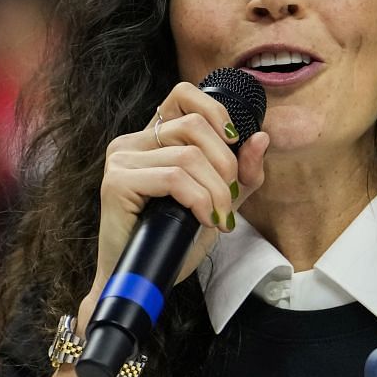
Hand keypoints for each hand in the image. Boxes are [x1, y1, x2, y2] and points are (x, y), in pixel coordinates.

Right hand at [94, 80, 269, 293]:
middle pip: (195, 127)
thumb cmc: (173, 243)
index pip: (183, 95)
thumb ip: (240, 174)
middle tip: (229, 202)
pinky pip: (174, 178)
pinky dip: (199, 200)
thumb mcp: (217, 202)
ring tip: (218, 218)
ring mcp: (120, 160)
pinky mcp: (115, 182)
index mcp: (152, 139)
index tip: (234, 144)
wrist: (140, 281)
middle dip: (226, 165)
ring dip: (217, 191)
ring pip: (189, 156)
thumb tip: (261, 138)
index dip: (215, 113)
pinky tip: (204, 221)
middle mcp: (132, 142)